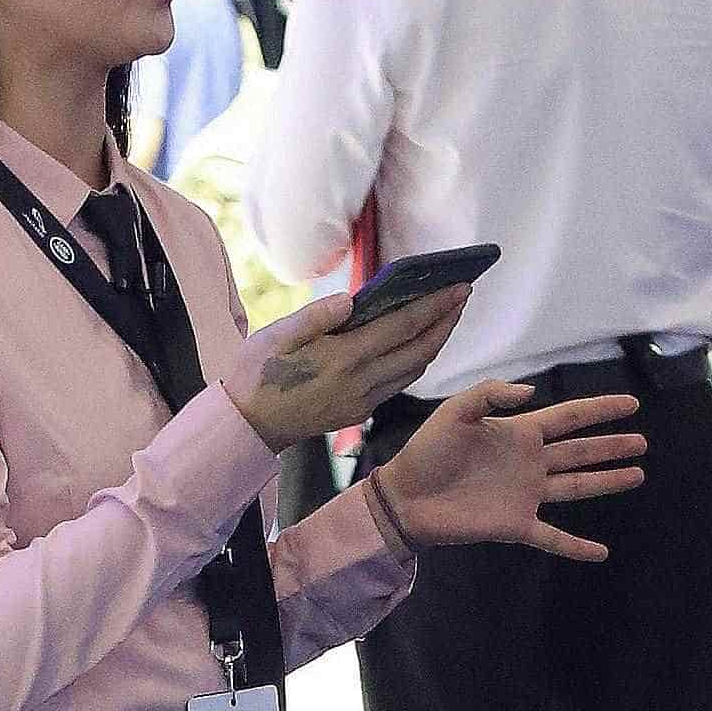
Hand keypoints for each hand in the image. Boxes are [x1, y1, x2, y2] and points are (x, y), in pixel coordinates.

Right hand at [224, 286, 474, 450]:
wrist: (247, 425)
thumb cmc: (257, 373)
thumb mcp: (277, 336)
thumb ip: (316, 316)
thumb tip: (351, 299)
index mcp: (344, 358)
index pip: (404, 326)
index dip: (436, 305)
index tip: (460, 285)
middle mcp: (361, 382)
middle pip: (419, 349)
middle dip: (446, 321)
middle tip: (463, 294)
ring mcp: (362, 401)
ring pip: (413, 370)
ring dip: (435, 341)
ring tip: (446, 315)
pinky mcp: (358, 411)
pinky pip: (397, 383)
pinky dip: (415, 360)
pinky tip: (417, 343)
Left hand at [375, 386, 646, 560]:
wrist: (405, 496)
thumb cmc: (426, 452)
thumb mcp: (455, 410)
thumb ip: (492, 393)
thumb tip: (533, 393)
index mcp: (519, 433)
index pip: (570, 417)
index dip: (600, 410)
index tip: (631, 404)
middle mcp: (529, 464)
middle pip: (581, 452)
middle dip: (611, 446)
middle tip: (643, 442)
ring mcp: (525, 495)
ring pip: (576, 487)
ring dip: (607, 482)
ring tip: (637, 474)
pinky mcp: (515, 526)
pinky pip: (552, 537)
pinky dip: (576, 546)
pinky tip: (601, 553)